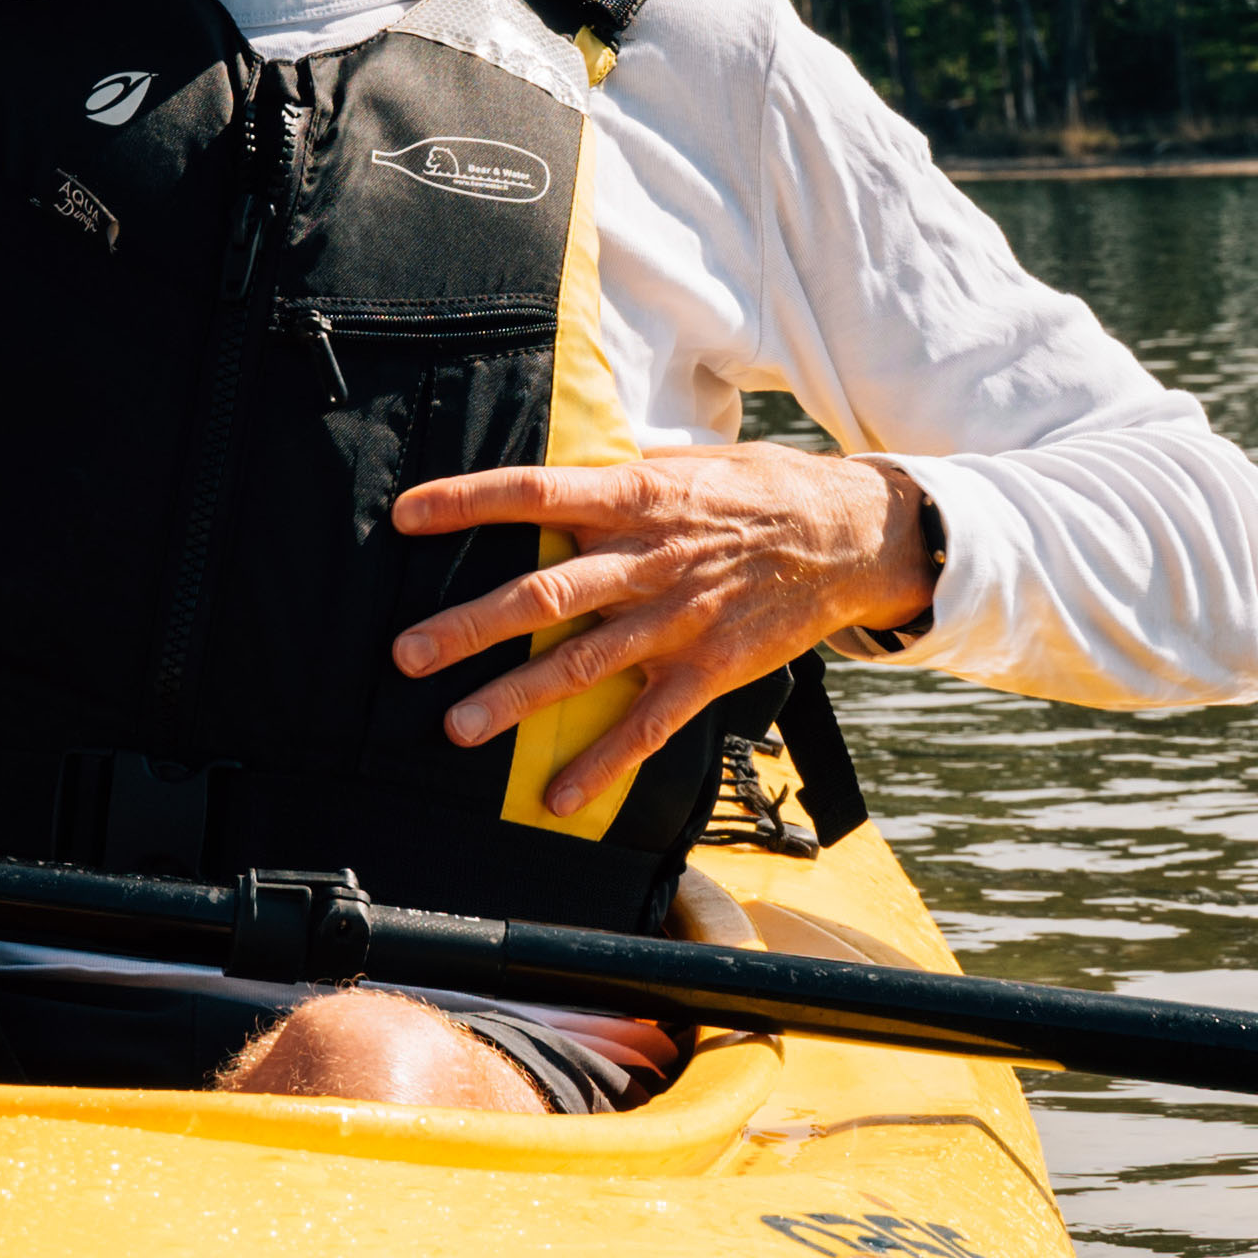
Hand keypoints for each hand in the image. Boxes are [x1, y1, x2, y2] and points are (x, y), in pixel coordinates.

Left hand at [385, 449, 938, 821]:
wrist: (851, 535)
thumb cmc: (759, 492)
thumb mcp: (688, 463)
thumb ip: (620, 478)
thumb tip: (558, 475)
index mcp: (637, 498)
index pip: (538, 492)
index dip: (468, 502)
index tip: (406, 516)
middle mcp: (649, 561)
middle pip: (546, 593)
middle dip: (472, 625)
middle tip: (408, 653)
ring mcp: (678, 622)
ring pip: (585, 664)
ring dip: (517, 699)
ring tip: (458, 727)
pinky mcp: (708, 670)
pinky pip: (648, 725)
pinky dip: (603, 763)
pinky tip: (557, 795)